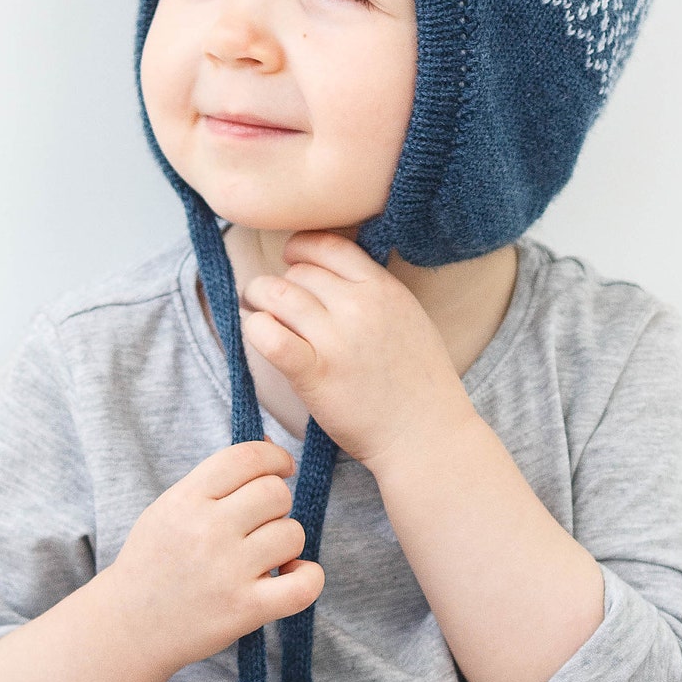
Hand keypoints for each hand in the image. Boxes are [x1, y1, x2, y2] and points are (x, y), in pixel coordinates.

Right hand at [105, 439, 322, 675]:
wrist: (128, 626)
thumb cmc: (154, 563)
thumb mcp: (169, 509)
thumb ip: (214, 480)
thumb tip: (269, 443)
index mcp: (185, 500)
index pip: (246, 458)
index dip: (274, 457)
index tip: (281, 469)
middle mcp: (207, 531)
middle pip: (276, 493)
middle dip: (276, 506)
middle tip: (259, 524)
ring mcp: (228, 570)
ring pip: (293, 533)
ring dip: (286, 543)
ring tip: (263, 556)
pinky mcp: (246, 608)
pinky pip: (306, 584)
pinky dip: (308, 577)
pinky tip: (290, 577)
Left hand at [239, 230, 473, 468]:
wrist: (426, 436)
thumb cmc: (419, 385)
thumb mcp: (410, 318)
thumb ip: (375, 293)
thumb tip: (330, 275)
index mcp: (384, 289)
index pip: (328, 245)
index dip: (301, 250)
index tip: (293, 264)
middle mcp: (359, 306)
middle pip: (297, 272)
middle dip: (278, 283)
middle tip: (270, 302)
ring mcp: (336, 340)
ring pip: (275, 294)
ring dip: (257, 301)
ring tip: (258, 315)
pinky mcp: (314, 374)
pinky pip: (268, 335)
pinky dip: (255, 329)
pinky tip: (258, 336)